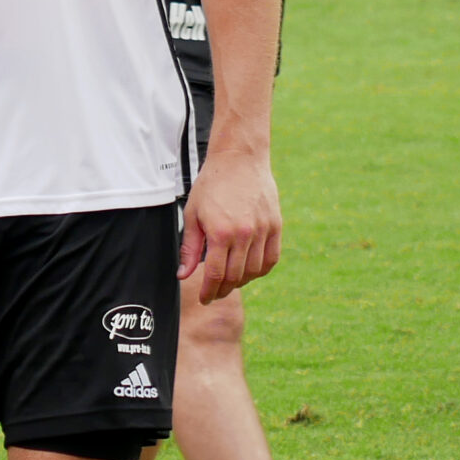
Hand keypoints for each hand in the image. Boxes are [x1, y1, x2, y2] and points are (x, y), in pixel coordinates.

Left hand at [178, 146, 281, 303]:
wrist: (239, 160)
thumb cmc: (211, 185)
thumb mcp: (193, 214)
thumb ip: (190, 247)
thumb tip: (184, 274)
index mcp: (221, 232)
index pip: (216, 275)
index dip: (209, 291)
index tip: (204, 299)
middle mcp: (245, 234)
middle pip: (236, 277)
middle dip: (223, 290)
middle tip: (213, 293)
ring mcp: (264, 231)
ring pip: (255, 271)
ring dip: (241, 282)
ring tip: (229, 282)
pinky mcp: (276, 226)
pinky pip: (271, 259)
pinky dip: (260, 270)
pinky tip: (249, 270)